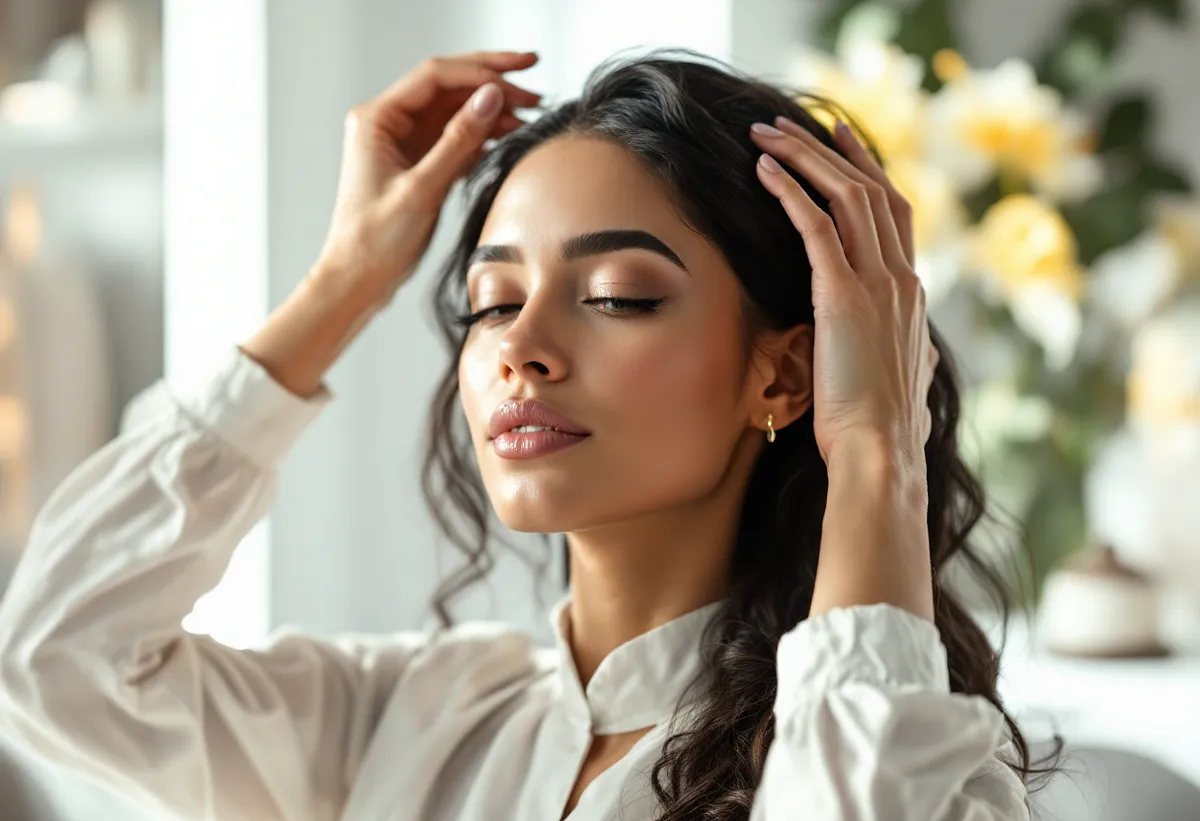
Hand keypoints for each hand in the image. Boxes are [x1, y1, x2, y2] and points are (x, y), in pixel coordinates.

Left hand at [317, 51, 541, 303]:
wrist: (356, 280)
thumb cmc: (374, 241)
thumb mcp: (422, 189)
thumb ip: (458, 140)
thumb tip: (490, 98)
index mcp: (377, 118)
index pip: (436, 76)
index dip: (480, 70)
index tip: (517, 75)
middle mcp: (388, 123)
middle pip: (448, 86)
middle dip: (491, 79)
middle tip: (532, 74)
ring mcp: (404, 143)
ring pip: (455, 110)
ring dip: (491, 109)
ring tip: (530, 111)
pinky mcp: (418, 164)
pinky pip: (455, 137)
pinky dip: (483, 135)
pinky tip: (510, 135)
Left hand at [750, 117, 937, 468]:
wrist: (880, 454)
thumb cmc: (882, 431)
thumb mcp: (907, 385)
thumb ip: (914, 360)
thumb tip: (923, 363)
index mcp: (912, 295)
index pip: (895, 214)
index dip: (870, 173)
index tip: (844, 145)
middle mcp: (902, 279)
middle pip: (873, 190)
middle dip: (835, 151)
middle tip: (801, 122)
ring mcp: (878, 284)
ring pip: (846, 196)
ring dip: (806, 158)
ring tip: (768, 135)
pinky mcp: (844, 296)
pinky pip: (817, 227)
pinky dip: (791, 192)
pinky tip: (765, 171)